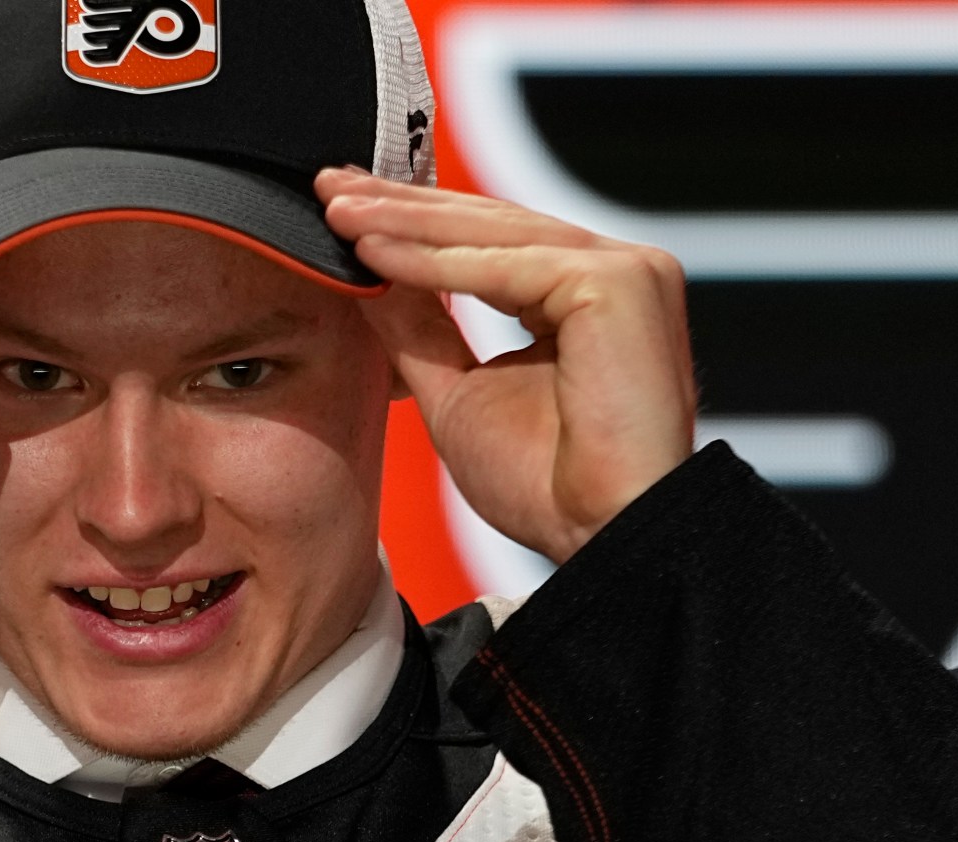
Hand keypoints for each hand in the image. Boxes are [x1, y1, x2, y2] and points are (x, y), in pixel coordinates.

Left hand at [318, 170, 696, 563]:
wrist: (602, 538)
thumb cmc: (548, 488)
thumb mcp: (459, 393)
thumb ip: (419, 330)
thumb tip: (368, 273)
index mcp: (588, 295)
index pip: (492, 241)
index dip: (416, 224)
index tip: (346, 212)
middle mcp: (618, 271)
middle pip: (492, 225)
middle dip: (403, 206)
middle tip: (328, 188)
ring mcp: (629, 271)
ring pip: (495, 235)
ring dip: (407, 224)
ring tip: (337, 214)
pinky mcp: (621, 283)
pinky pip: (506, 267)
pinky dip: (435, 262)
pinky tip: (374, 252)